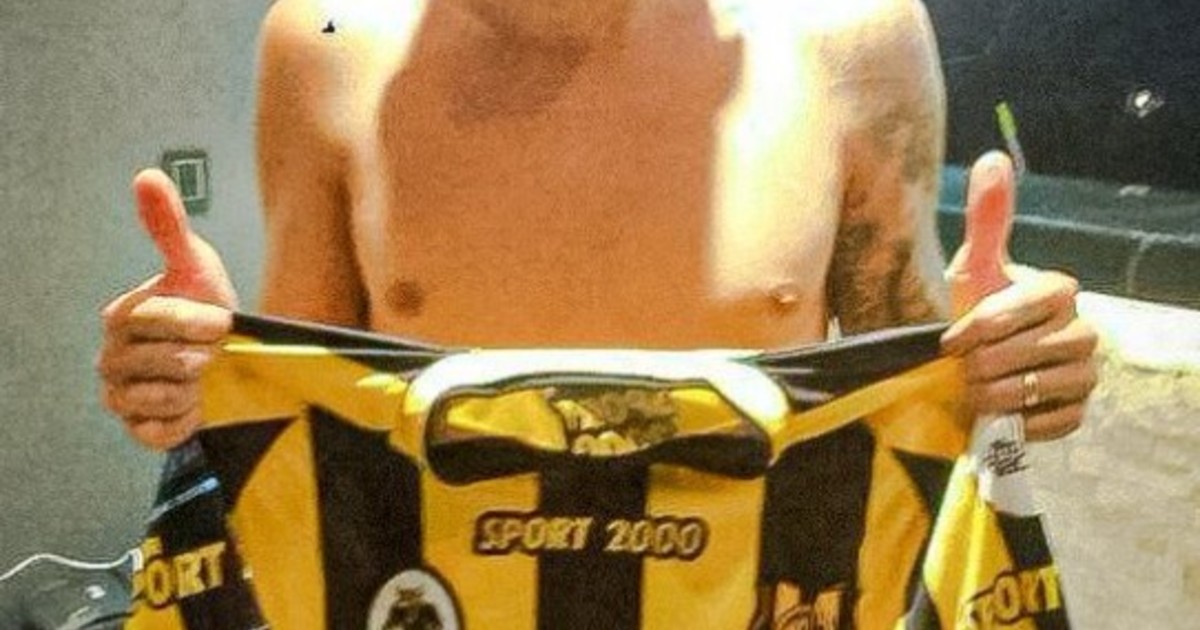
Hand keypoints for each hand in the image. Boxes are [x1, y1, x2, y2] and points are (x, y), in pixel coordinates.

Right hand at [97, 169, 236, 449]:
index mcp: (120, 318)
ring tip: (205, 375)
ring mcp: (121, 398)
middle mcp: (110, 359)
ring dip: (197, 385)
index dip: (198, 321)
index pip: (156, 319)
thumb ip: (169, 225)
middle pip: (164, 360)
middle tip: (214, 350)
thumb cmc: (208, 308)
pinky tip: (198, 403)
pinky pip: (160, 430)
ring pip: (162, 395)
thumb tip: (147, 175)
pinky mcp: (139, 431)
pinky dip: (186, 419)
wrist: (231, 360)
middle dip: (202, 354)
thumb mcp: (196, 265)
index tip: (222, 320)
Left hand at [941, 152, 1098, 440]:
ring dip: (1001, 391)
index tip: (952, 337)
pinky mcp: (1076, 411)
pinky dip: (1022, 420)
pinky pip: (1058, 420)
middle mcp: (1083, 330)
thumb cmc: (967, 315)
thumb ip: (987, 219)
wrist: (962, 374)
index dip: (991, 321)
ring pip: (1050, 384)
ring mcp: (1085, 373)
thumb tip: (992, 158)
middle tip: (959, 368)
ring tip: (971, 391)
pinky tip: (996, 413)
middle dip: (990, 360)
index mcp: (1060, 291)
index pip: (1040, 300)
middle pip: (1043, 346)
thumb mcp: (971, 269)